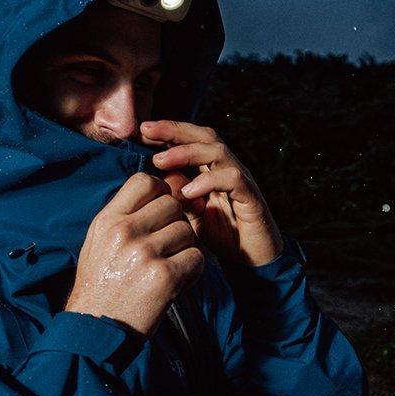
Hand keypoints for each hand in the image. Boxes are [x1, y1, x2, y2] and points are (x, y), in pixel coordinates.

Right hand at [64, 172, 204, 336]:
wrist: (94, 330)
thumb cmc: (100, 285)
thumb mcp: (100, 242)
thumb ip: (126, 216)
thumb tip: (165, 188)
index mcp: (108, 220)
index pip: (145, 181)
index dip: (161, 192)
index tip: (161, 211)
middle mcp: (125, 231)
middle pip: (172, 205)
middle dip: (175, 224)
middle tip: (166, 247)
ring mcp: (145, 252)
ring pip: (187, 231)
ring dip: (185, 249)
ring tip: (168, 268)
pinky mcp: (164, 276)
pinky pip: (197, 257)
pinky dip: (192, 271)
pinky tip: (176, 283)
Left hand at [141, 120, 283, 267]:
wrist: (252, 265)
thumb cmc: (222, 239)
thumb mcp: (189, 217)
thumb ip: (175, 197)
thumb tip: (152, 179)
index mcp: (213, 171)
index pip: (192, 140)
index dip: (168, 132)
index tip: (142, 132)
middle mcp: (228, 170)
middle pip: (204, 136)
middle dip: (174, 130)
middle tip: (147, 131)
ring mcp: (242, 181)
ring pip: (218, 151)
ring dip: (187, 152)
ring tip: (160, 161)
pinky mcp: (253, 198)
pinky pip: (233, 179)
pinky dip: (209, 181)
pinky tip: (188, 191)